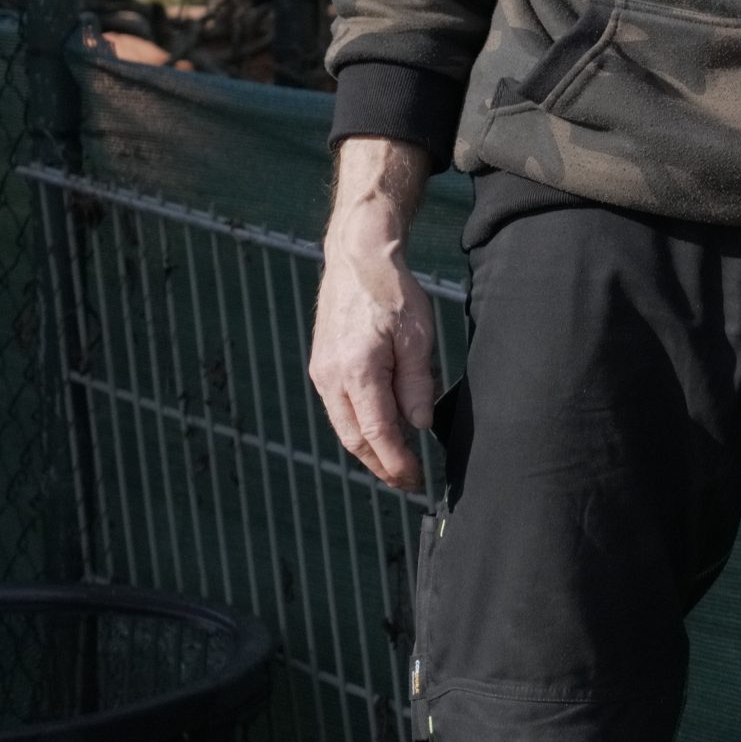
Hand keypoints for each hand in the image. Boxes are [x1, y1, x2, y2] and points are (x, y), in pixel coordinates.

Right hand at [309, 140, 437, 489]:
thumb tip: (417, 426)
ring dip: (369, 449)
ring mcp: (321, 373)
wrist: (357, 258)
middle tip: (408, 483)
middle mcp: (331, 377)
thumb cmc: (393, 292)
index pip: (377, 432)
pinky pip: (339, 409)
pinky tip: (379, 433)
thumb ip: (417, 383)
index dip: (396, 462)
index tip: (415, 481)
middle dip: (381, 464)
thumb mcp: (419, 335)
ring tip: (396, 465)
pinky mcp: (322, 366)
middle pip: (354, 438)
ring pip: (344, 426)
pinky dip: (359, 427)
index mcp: (357, 371)